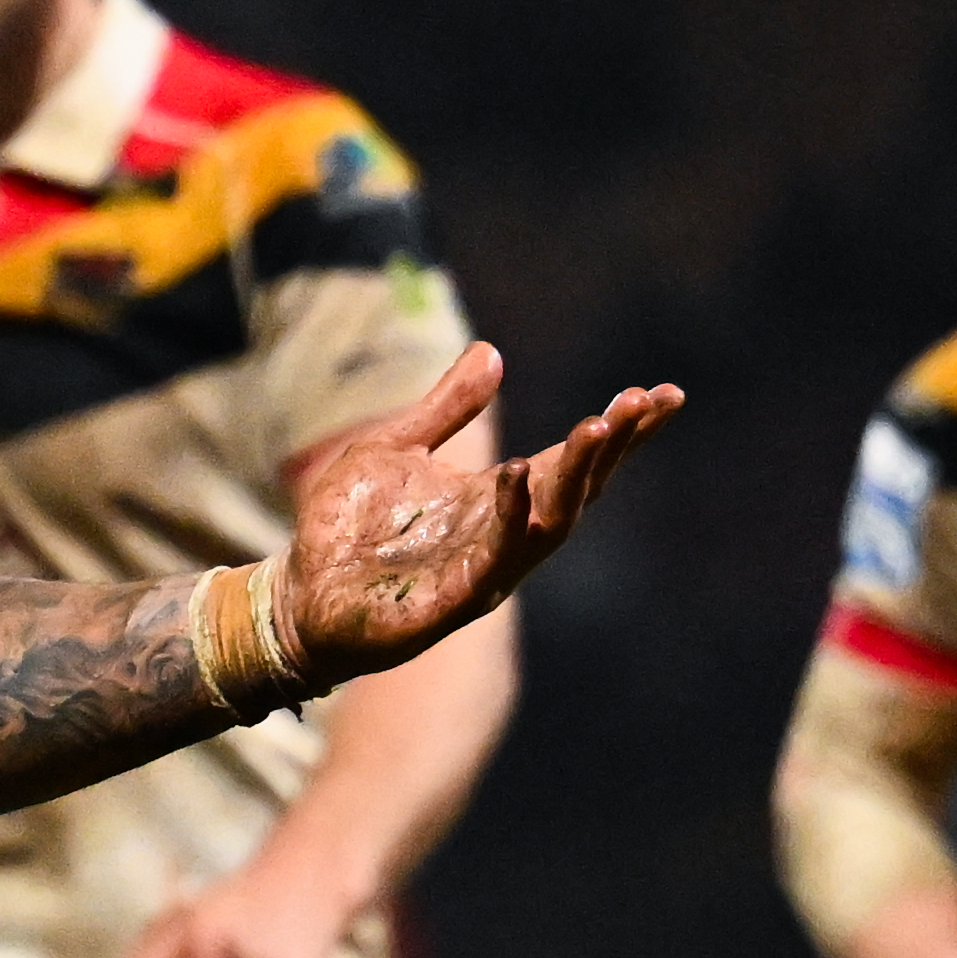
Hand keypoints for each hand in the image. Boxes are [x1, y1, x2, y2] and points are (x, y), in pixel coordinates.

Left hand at [277, 351, 683, 680]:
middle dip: (609, 448)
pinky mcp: (445, 605)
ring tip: (595, 429)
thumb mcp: (395, 448)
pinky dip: (507, 521)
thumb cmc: (347, 529)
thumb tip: (491, 352)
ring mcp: (479, 572)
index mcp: (496, 500)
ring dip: (573, 479)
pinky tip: (514, 476)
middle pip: (575, 491)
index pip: (571, 462)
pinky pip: (490, 563)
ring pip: (547, 527)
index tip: (661, 395)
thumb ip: (445, 408)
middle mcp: (501, 536)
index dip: (619, 433)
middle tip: (636, 404)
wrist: (295, 594)